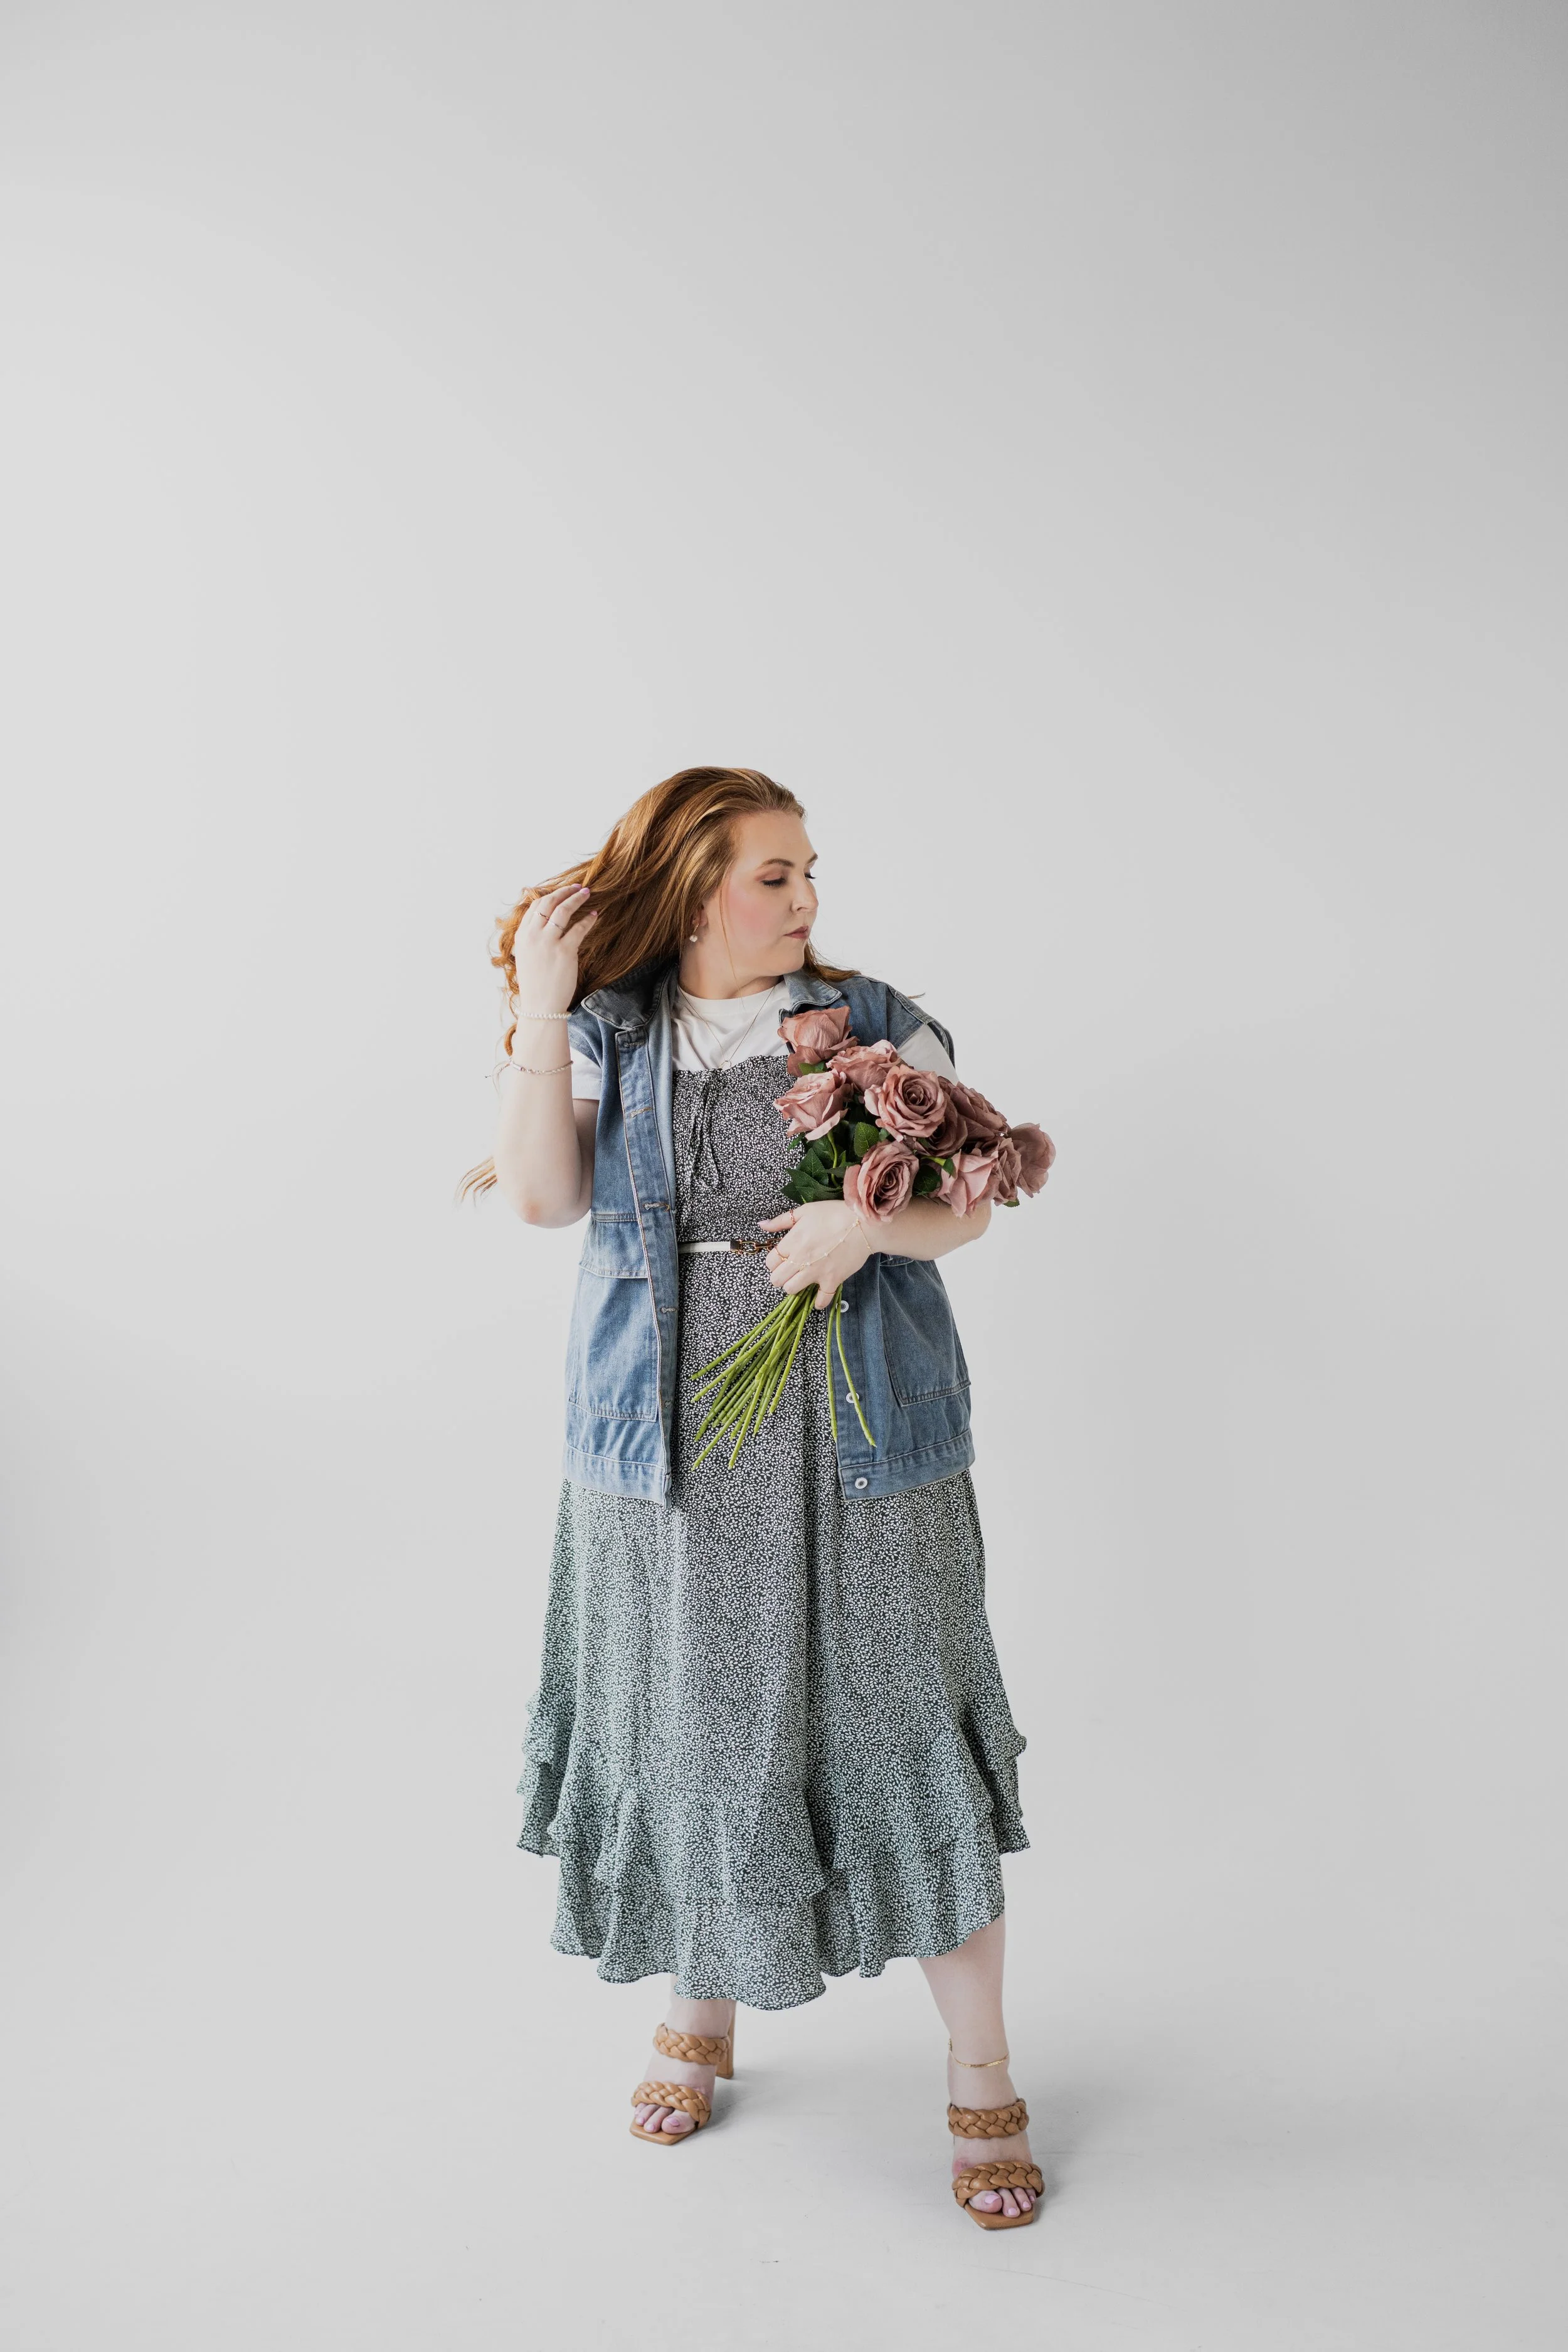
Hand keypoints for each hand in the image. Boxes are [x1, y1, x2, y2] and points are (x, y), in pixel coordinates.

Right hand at [512, 881, 598, 1016]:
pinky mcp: (565, 951)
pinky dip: (588, 919)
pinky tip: (595, 915)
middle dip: (564, 891)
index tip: (561, 892)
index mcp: (522, 936)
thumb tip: (544, 925)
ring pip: (563, 910)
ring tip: (587, 893)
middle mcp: (532, 936)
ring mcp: (548, 942)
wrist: (540, 1006)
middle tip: (577, 887)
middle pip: (548, 903)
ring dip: (577, 898)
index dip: (549, 896)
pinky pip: (579, 928)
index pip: (534, 907)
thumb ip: (532, 939)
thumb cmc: (536, 984)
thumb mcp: (526, 957)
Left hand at [757, 1200, 873, 1310]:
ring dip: (793, 1286)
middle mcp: (800, 1260)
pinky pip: (821, 1299)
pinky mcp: (832, 1280)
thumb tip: (761, 1225)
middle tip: (789, 1270)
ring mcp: (816, 1272)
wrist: (862, 1224)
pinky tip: (818, 1298)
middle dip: (780, 1275)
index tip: (782, 1258)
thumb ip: (781, 1221)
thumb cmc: (833, 1214)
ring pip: (791, 1290)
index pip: (770, 1262)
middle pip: (776, 1279)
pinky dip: (818, 1302)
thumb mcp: (804, 1211)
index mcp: (792, 1243)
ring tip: (801, 1279)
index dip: (773, 1261)